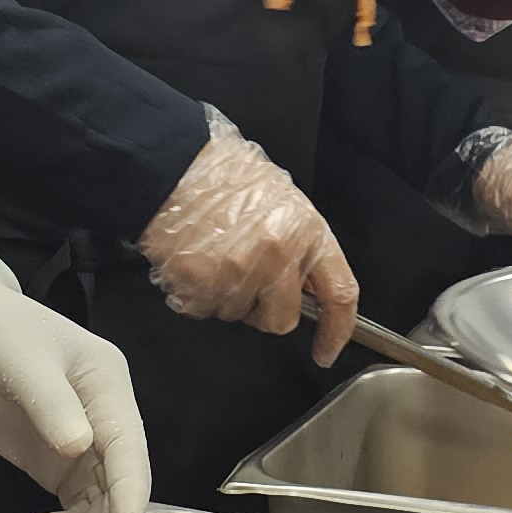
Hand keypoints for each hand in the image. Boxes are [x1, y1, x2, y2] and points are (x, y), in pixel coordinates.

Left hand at [0, 243, 152, 512]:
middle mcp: (104, 418)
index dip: (131, 496)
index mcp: (108, 385)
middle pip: (121, 484)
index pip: (129, 449)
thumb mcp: (20, 361)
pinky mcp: (54, 461)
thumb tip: (80, 447)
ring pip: (99, 503)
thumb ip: (51, 405)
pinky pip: (72, 504)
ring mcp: (81, 443)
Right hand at [137, 116, 358, 364]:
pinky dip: (199, 293)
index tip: (327, 350)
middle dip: (265, 308)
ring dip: (229, 296)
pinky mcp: (198, 288)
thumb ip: (301, 243)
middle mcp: (276, 258)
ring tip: (216, 254)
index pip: (339, 294)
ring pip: (238, 315)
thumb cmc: (224, 174)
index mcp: (306, 232)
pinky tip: (197, 259)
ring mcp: (235, 276)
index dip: (337, 330)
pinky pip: (204, 309)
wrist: (172, 163)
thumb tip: (308, 282)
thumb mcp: (284, 199)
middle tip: (247, 274)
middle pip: (281, 319)